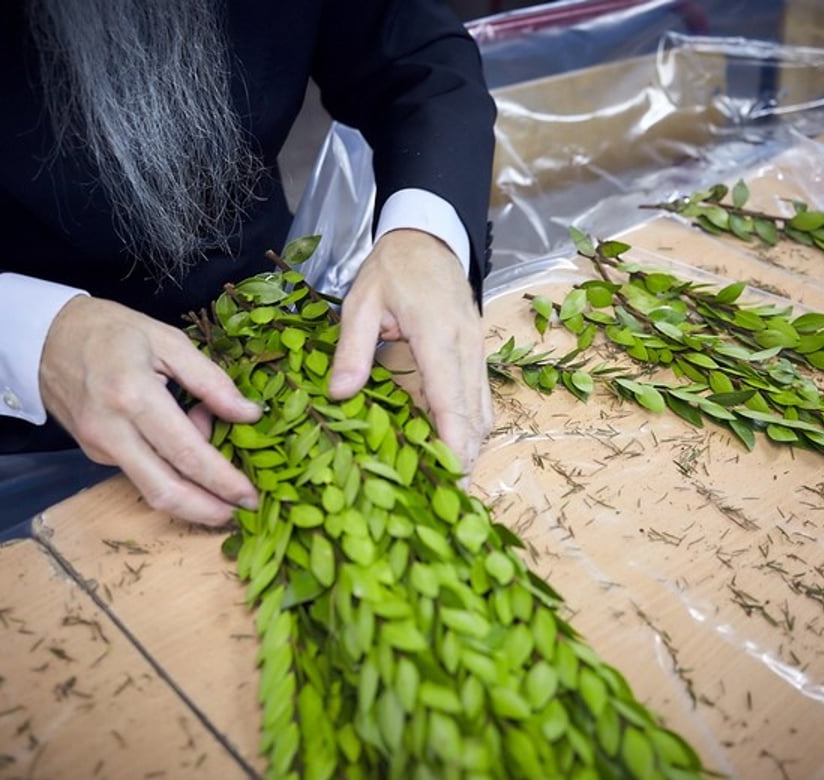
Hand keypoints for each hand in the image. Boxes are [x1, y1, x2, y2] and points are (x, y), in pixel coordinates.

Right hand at [40, 296, 260, 524]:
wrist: (46, 337)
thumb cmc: (111, 331)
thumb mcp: (168, 340)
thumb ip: (211, 380)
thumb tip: (249, 414)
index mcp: (134, 395)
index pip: (186, 452)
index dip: (222, 480)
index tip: (251, 496)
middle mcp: (112, 430)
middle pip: (164, 490)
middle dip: (207, 510)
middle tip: (243, 511)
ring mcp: (98, 447)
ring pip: (152, 489)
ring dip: (192, 490)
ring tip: (215, 460)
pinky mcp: (94, 454)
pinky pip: (140, 472)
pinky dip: (170, 468)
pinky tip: (183, 441)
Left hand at [329, 229, 492, 473]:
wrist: (430, 237)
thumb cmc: (392, 268)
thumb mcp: (360, 301)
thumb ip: (352, 349)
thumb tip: (339, 394)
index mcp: (436, 333)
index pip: (450, 397)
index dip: (453, 440)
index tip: (452, 475)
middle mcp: (466, 345)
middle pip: (474, 413)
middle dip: (465, 457)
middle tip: (451, 499)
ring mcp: (477, 349)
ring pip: (484, 409)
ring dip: (472, 446)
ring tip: (454, 483)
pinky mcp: (478, 351)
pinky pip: (482, 397)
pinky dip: (474, 427)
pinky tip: (459, 449)